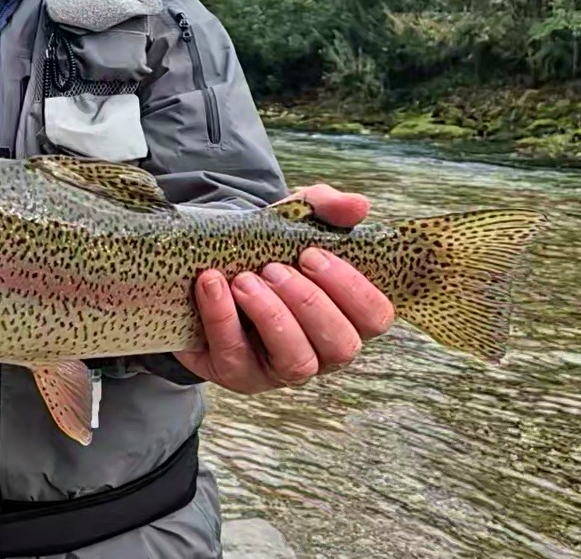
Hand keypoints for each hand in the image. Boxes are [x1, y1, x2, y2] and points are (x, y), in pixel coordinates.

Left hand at [173, 183, 394, 393]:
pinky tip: (213, 284)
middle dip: (309, 302)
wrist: (204, 268)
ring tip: (245, 280)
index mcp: (346, 316)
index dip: (352, 289)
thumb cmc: (264, 252)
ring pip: (298, 362)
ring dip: (273, 316)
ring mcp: (281, 369)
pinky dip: (223, 318)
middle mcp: (322, 351)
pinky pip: (237, 358)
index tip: (312, 254)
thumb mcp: (291, 223)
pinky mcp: (238, 374)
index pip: (376, 317)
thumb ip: (326, 208)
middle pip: (342, 346)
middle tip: (274, 268)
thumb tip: (359, 206)